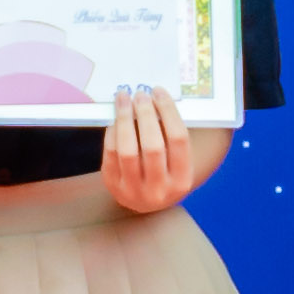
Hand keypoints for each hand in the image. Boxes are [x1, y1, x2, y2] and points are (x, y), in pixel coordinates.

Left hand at [99, 84, 191, 215]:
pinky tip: (115, 117)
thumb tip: (157, 97)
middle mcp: (160, 189)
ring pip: (128, 150)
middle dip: (146, 115)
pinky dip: (113, 132)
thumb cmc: (164, 172)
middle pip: (153, 146)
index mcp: (182, 180)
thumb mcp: (176, 161)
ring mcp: (134, 190)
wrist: (144, 201)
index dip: (169, 111)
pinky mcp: (113, 185)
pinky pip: (111, 153)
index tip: (159, 92)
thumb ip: (171, 135)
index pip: (179, 140)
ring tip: (124, 99)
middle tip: (141, 95)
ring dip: (125, 119)